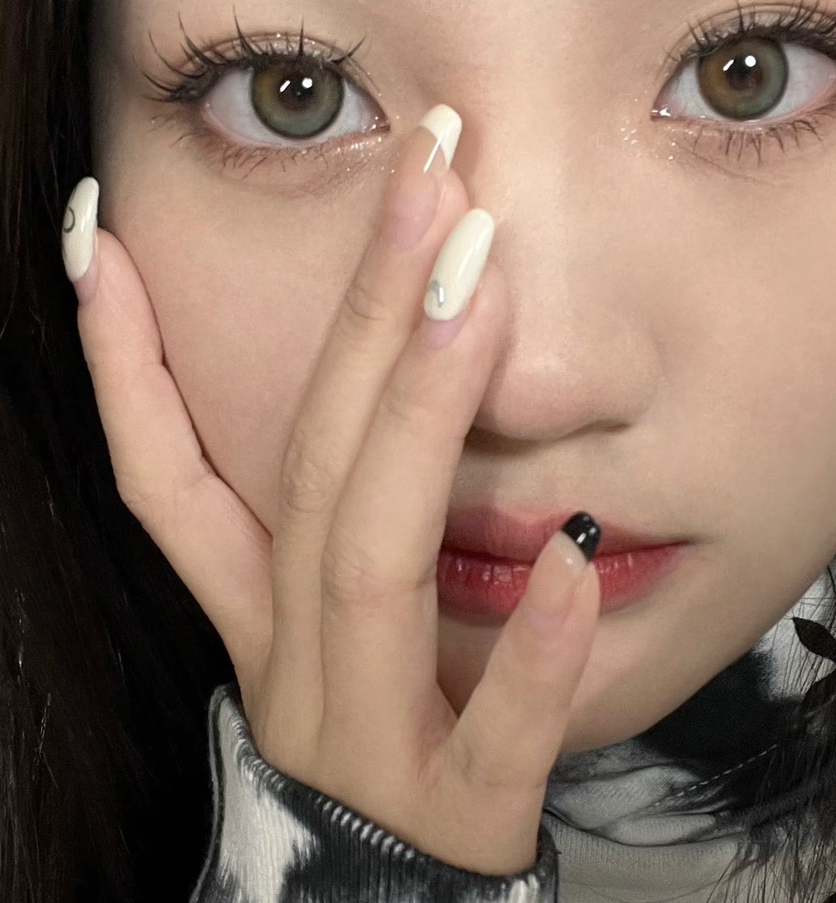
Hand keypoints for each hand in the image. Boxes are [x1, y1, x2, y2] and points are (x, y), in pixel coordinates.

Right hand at [66, 104, 601, 874]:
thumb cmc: (387, 729)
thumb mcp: (337, 616)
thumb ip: (343, 512)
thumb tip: (379, 368)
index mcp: (260, 612)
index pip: (165, 475)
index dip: (123, 363)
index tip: (102, 237)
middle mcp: (291, 662)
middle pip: (308, 467)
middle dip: (362, 314)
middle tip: (430, 175)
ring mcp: (364, 738)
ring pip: (370, 564)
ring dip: (423, 419)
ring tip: (480, 288)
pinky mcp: (454, 813)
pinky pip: (490, 733)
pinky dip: (531, 652)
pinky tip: (581, 559)